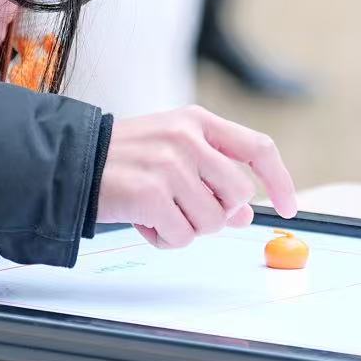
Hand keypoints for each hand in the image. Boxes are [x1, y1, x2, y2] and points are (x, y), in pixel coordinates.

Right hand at [97, 106, 299, 247]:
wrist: (71, 163)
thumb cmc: (125, 160)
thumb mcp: (174, 153)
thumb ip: (213, 177)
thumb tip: (245, 214)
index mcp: (198, 121)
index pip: (258, 148)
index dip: (280, 181)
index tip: (289, 206)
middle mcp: (188, 138)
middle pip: (238, 195)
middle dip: (217, 213)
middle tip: (185, 209)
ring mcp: (170, 165)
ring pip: (212, 221)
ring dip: (187, 228)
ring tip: (158, 212)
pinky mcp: (151, 194)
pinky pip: (181, 236)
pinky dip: (164, 238)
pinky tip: (143, 221)